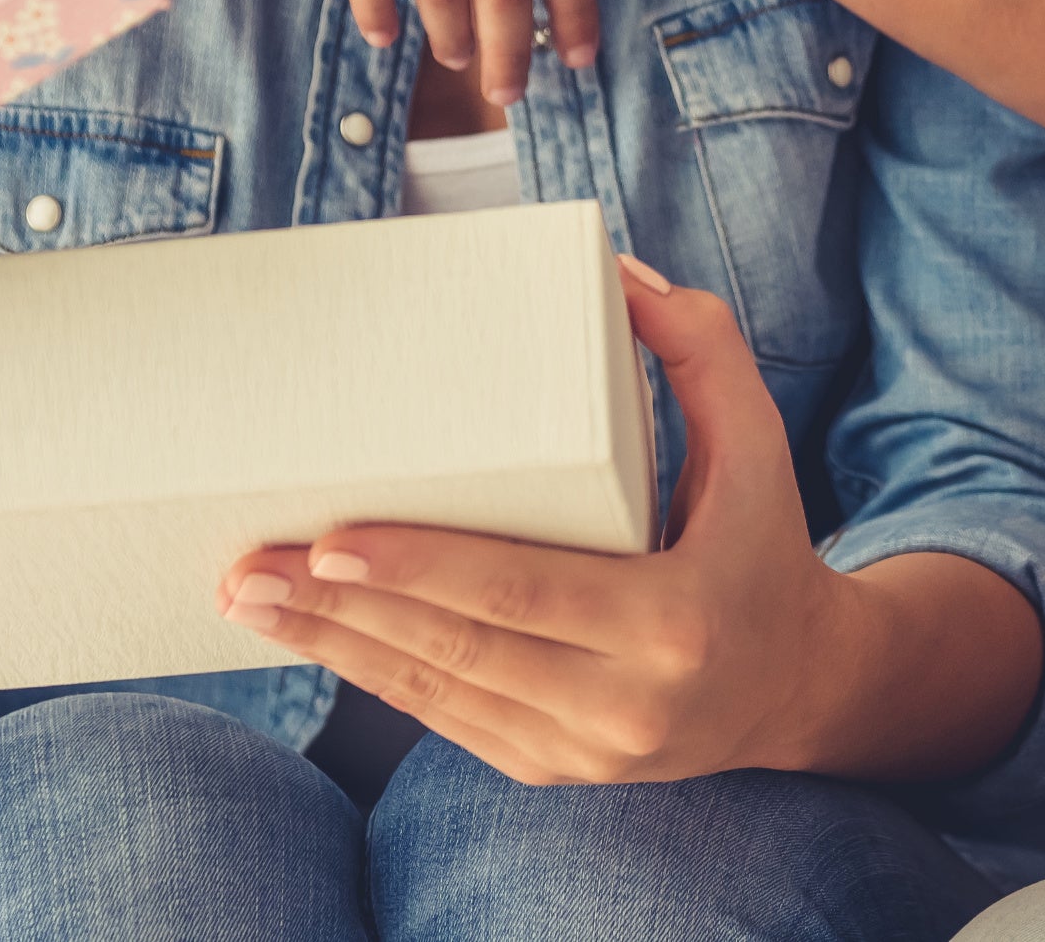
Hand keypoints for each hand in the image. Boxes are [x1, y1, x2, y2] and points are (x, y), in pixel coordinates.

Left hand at [215, 260, 835, 784]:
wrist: (799, 686)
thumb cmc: (764, 542)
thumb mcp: (758, 441)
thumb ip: (702, 350)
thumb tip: (621, 272)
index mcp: (672, 619)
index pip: (519, 590)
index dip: (417, 568)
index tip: (328, 537)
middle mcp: (625, 702)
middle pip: (454, 648)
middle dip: (337, 608)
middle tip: (245, 563)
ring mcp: (584, 752)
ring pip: (434, 694)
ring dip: (331, 647)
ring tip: (247, 597)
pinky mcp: (553, 771)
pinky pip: (447, 721)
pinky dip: (376, 675)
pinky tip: (316, 634)